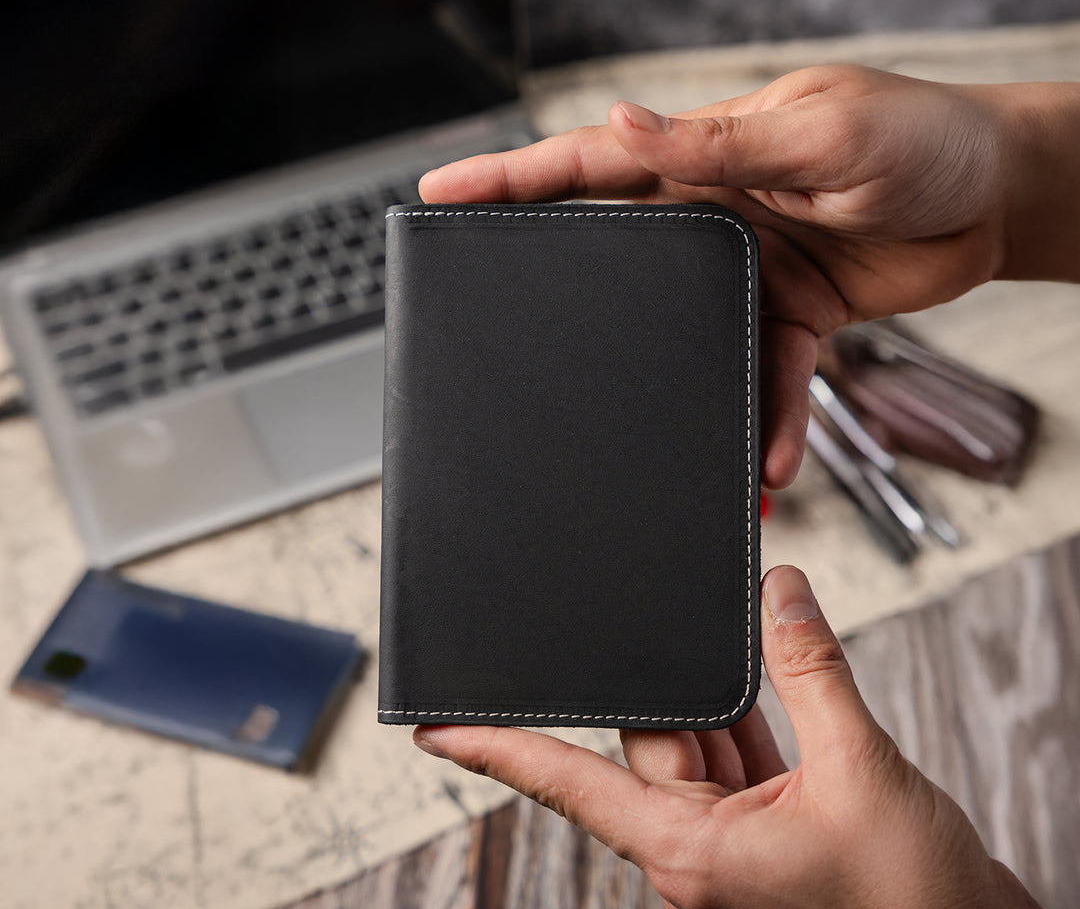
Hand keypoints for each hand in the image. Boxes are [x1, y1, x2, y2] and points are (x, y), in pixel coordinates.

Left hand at [413, 566, 1038, 908]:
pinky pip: (735, 747)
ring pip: (694, 737)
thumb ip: (813, 671)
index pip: (571, 784)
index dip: (499, 752)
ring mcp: (733, 833)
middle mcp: (699, 844)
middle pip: (649, 738)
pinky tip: (759, 661)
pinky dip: (749, 705)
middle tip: (640, 612)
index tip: (438, 732)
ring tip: (723, 628)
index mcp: (693, 851)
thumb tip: (779, 592)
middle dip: (656, 679)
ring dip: (713, 690)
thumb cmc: (917, 901)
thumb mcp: (862, 770)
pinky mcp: (768, 818)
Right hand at [420, 66, 1079, 486]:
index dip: (510, 179)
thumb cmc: (922, 138)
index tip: (440, 194)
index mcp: (708, 152)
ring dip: (670, 386)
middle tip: (495, 320)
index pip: (589, 163)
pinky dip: (765, 418)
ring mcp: (748, 270)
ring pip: (682, 334)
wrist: (999, 199)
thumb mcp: (824, 131)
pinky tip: (767, 462)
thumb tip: (626, 127)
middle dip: (552, 281)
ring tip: (644, 439)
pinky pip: (764, 375)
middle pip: (611, 249)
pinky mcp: (792, 316)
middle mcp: (714, 211)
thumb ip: (725, 144)